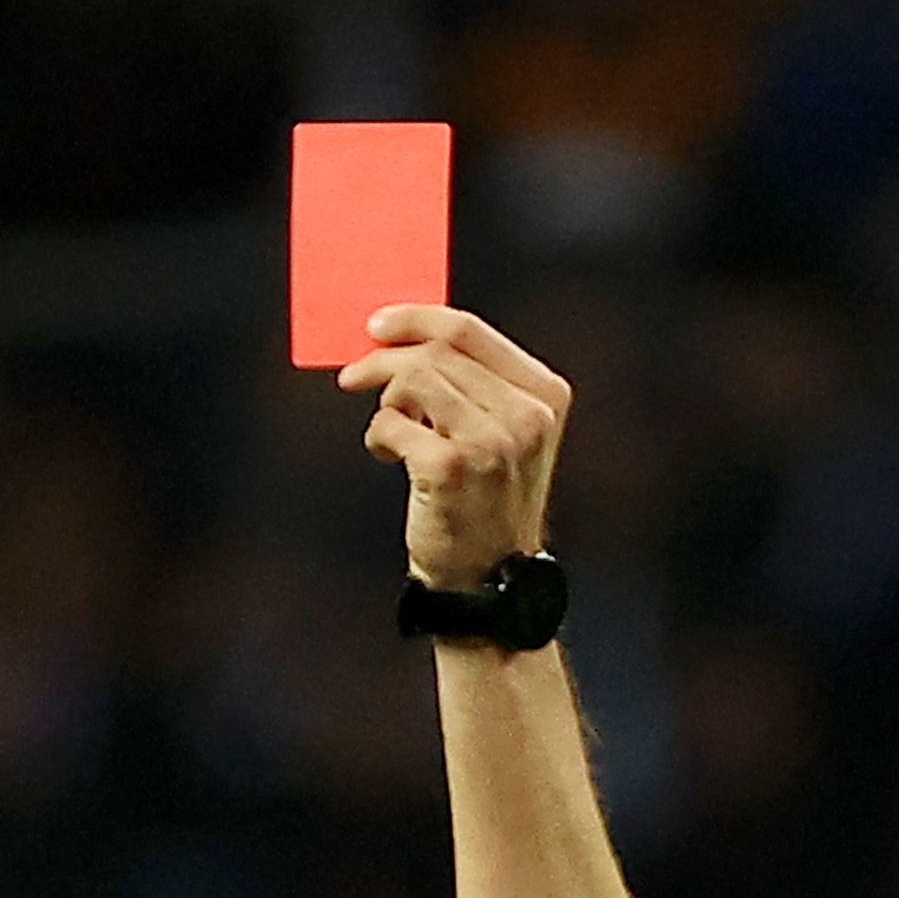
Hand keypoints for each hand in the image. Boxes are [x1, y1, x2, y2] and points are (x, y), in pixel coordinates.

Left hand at [347, 307, 568, 591]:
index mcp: (545, 395)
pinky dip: (378, 435)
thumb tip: (404, 339)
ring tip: (389, 433)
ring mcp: (491, 441)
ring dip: (385, 403)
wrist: (487, 578)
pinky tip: (386, 455)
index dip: (416, 319)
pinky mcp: (451, 466)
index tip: (378, 325)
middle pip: (436, 352)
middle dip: (384, 359)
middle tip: (353, 375)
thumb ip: (473, 385)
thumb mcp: (503, 435)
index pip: (470, 330)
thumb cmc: (485, 502)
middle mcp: (525, 414)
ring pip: (412, 380)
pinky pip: (391, 423)